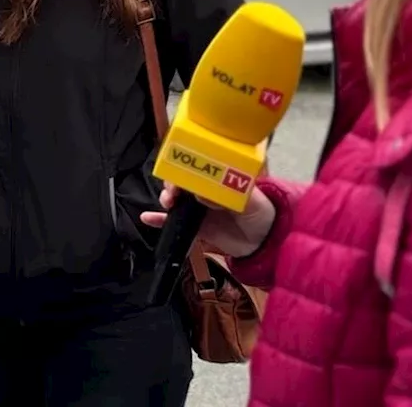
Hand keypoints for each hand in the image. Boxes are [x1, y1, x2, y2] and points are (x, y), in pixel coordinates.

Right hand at [140, 181, 277, 259]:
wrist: (264, 243)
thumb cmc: (262, 214)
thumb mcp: (251, 201)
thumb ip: (230, 196)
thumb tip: (202, 194)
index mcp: (223, 178)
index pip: (201, 167)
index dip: (188, 168)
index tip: (181, 175)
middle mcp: (209, 191)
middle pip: (184, 181)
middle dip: (173, 182)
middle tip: (172, 193)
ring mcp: (200, 209)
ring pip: (177, 200)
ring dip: (166, 198)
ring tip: (167, 202)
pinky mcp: (195, 227)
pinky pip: (173, 223)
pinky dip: (159, 220)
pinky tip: (148, 218)